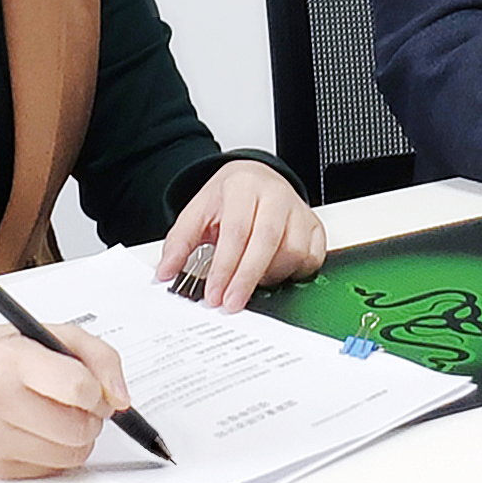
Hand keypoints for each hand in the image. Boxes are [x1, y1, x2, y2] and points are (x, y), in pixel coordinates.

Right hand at [0, 322, 129, 479]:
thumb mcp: (62, 337)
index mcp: (11, 360)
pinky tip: (41, 432)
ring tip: (58, 415)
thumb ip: (102, 360)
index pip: (76, 387)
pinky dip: (59, 453)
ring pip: (72, 455)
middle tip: (77, 403)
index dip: (99, 393)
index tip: (95, 390)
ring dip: (78, 438)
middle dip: (90, 417)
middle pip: (78, 429)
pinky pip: (56, 470)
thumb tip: (119, 400)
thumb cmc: (20, 357)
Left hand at [153, 160, 325, 306]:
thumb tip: (166, 272)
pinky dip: (293, 273)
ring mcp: (299, 210)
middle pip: (266, 241)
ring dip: (269, 275)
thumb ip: (179, 242)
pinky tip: (273, 273)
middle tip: (230, 303)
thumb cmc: (228, 198)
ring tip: (248, 280)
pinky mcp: (315, 226)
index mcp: (243, 187)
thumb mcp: (197, 212)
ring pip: (292, 252)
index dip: (225, 267)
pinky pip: (311, 258)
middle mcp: (276, 195)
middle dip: (246, 278)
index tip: (214, 294)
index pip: (236, 231)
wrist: (254, 178)